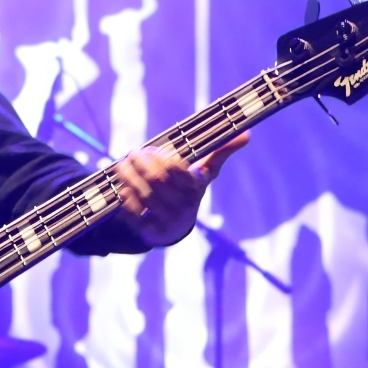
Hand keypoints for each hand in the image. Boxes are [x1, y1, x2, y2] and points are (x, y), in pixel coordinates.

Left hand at [112, 132, 249, 246]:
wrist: (175, 225)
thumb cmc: (188, 188)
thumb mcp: (204, 172)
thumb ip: (220, 152)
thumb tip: (247, 134)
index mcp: (197, 188)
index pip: (178, 170)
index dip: (161, 159)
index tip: (149, 149)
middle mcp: (185, 207)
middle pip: (157, 181)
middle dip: (141, 165)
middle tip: (131, 154)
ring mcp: (169, 221)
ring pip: (144, 195)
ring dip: (129, 177)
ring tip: (121, 165)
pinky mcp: (152, 233)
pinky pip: (135, 214)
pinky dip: (126, 199)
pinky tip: (121, 187)